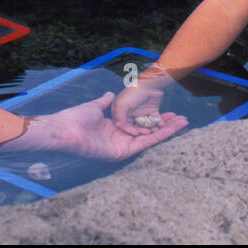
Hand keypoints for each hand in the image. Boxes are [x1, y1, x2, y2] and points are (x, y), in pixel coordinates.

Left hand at [19, 93, 186, 159]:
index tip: (169, 112)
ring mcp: (122, 147)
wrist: (65, 129)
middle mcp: (120, 139)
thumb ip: (103, 103)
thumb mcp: (94, 107)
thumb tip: (109, 95)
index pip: (139, 124)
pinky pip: (142, 143)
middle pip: (148, 132)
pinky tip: (170, 129)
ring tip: (183, 122)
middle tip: (183, 119)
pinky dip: (157, 136)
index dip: (154, 119)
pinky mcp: (121, 152)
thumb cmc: (75, 118)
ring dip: (166, 131)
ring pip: (149, 138)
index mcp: (114, 129)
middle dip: (166, 126)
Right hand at [111, 82, 167, 135]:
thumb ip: (119, 116)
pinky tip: (162, 123)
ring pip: (147, 126)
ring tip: (156, 129)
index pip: (125, 126)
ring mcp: (142, 114)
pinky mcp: (152, 112)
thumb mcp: (122, 104)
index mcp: (122, 114)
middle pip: (137, 128)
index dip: (130, 131)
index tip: (136, 133)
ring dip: (152, 129)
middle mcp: (132, 115)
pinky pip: (155, 120)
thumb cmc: (133, 93)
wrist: (150, 82)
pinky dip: (159, 123)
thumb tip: (119, 127)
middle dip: (143, 131)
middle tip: (148, 132)